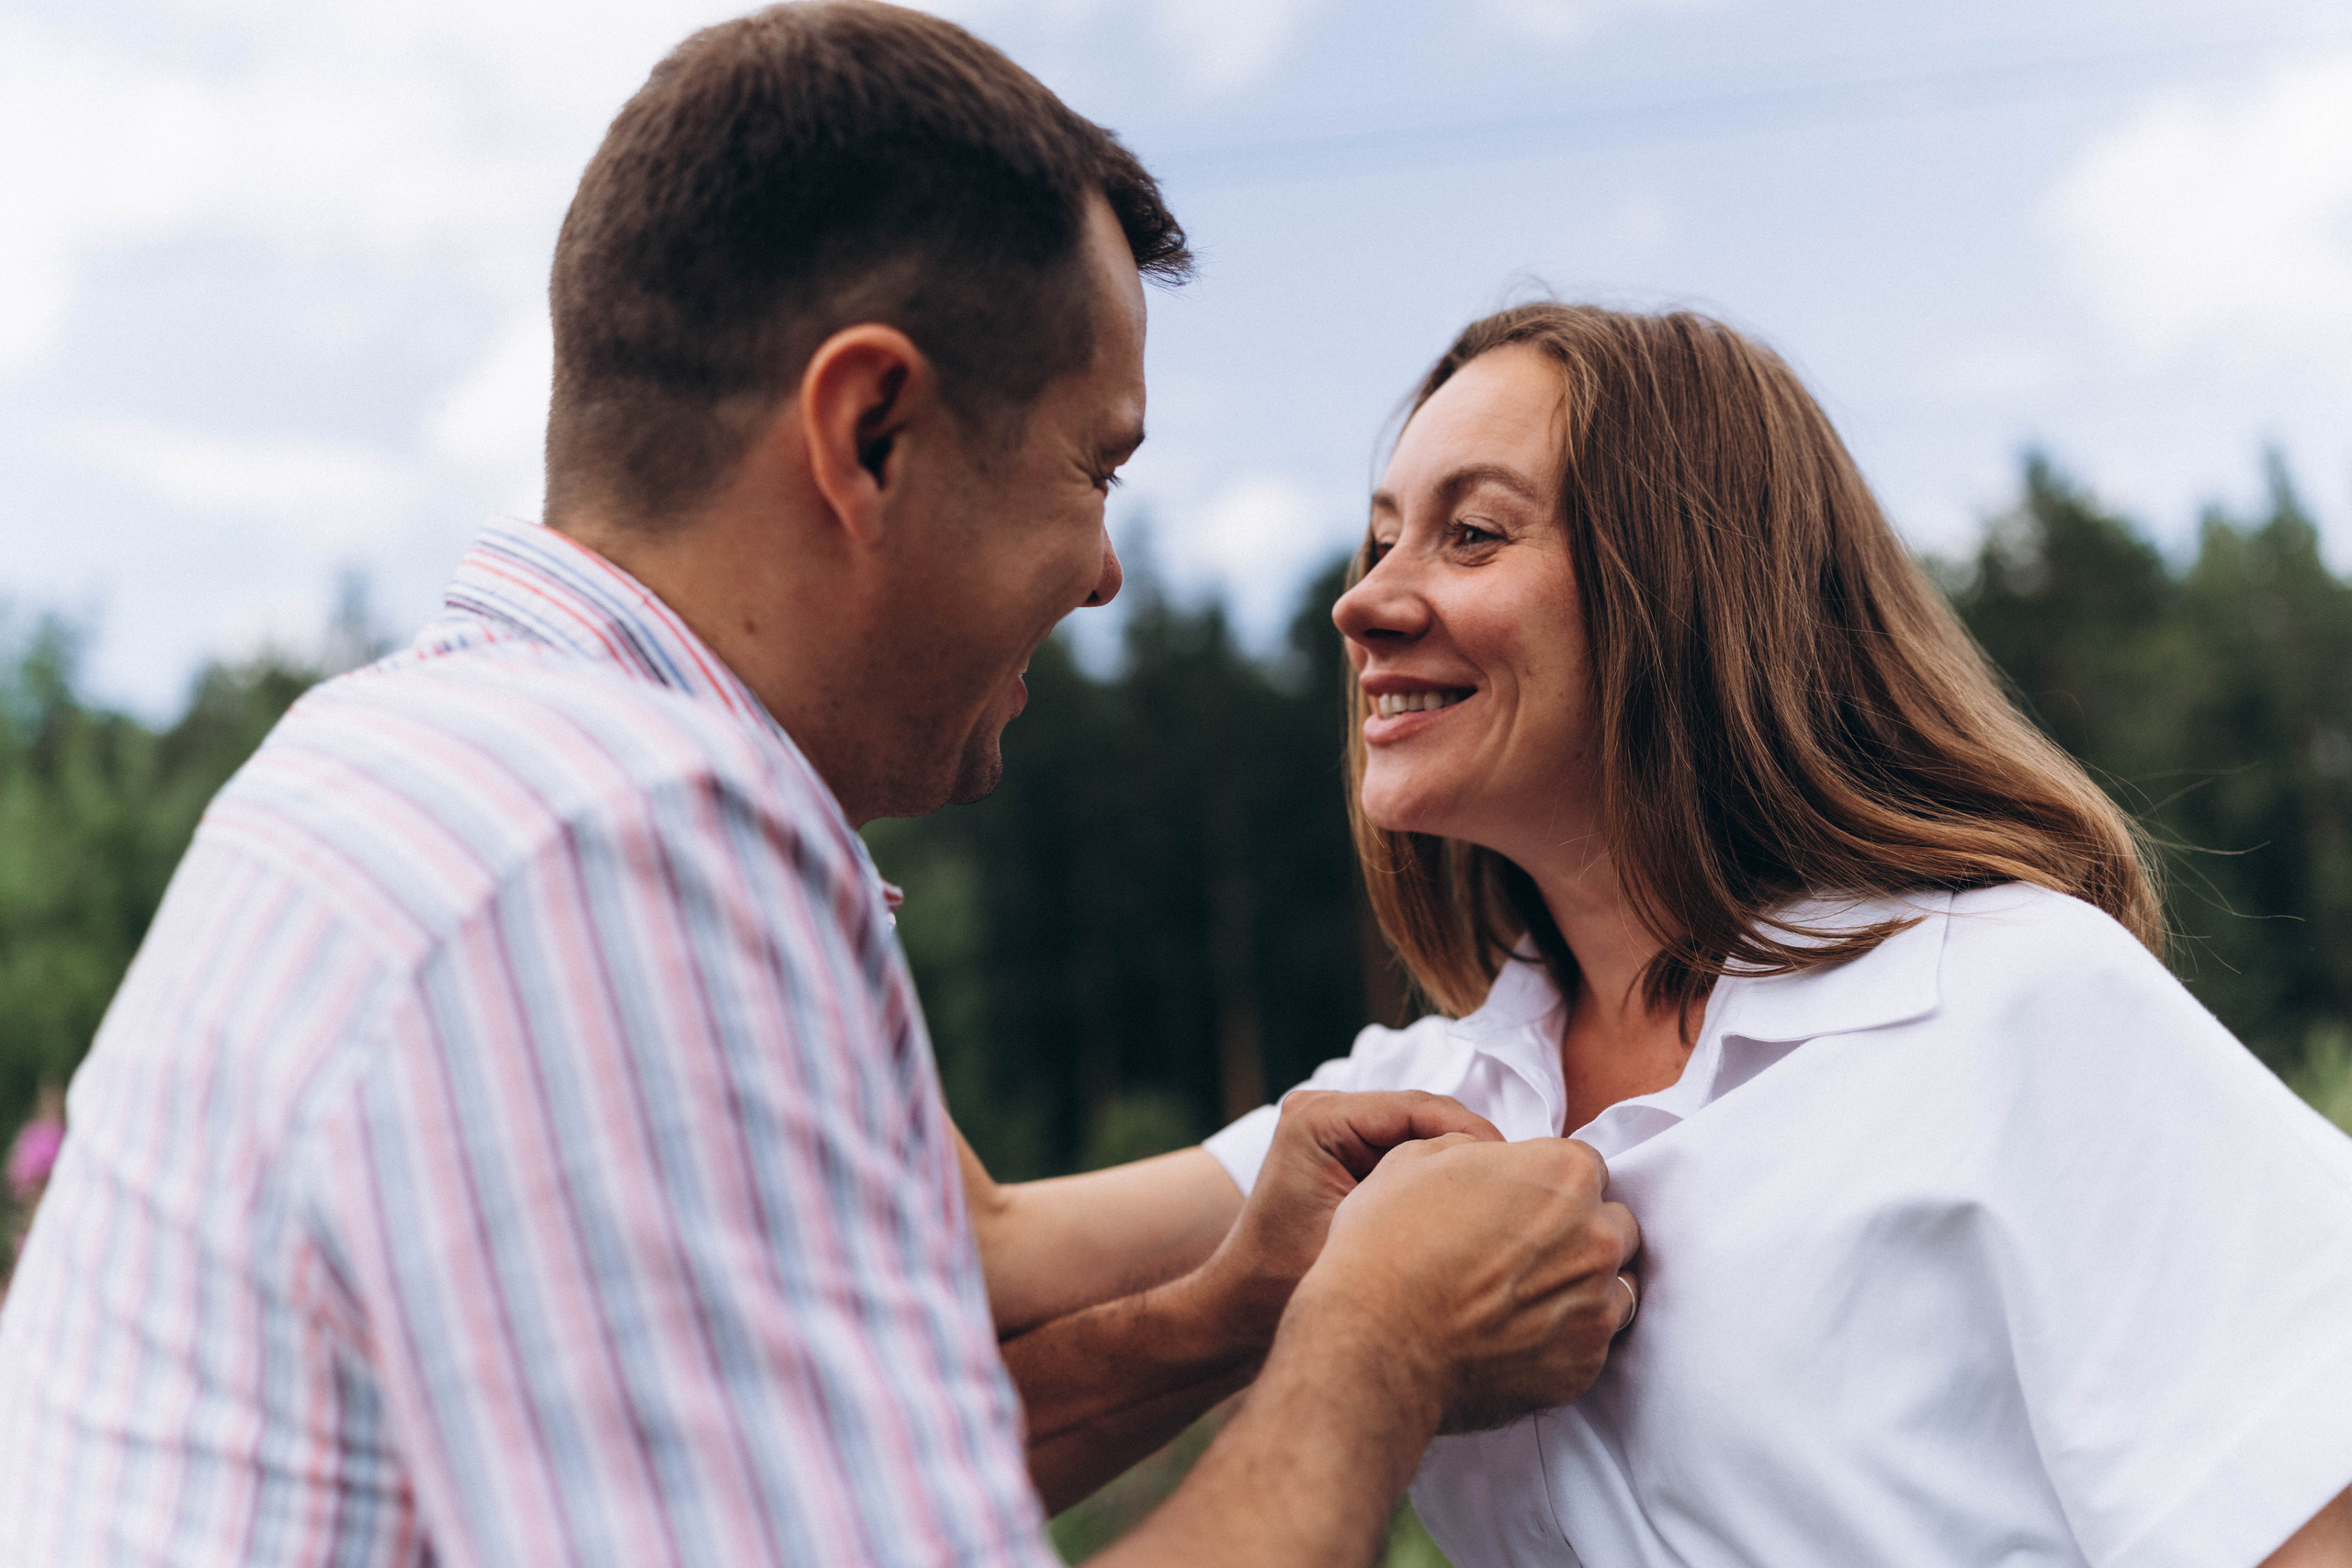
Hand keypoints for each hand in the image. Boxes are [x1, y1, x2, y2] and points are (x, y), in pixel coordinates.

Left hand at [1193, 1090, 1502, 1339]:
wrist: (1240, 1310)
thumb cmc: (1287, 1285)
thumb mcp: (1361, 1242)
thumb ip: (1420, 1203)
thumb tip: (1499, 1181)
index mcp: (1318, 1118)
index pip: (1419, 1108)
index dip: (1474, 1137)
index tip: (1518, 1174)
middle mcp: (1322, 1109)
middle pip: (1424, 1115)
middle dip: (1472, 1151)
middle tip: (1521, 1189)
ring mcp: (1332, 1126)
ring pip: (1420, 1133)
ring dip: (1459, 1164)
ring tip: (1505, 1199)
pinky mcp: (1342, 1149)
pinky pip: (1404, 1151)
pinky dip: (1435, 1176)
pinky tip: (1472, 1208)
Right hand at [1295, 1134, 1639, 1432]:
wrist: (1375, 1345)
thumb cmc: (1387, 1247)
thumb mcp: (1414, 1161)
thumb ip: (1472, 1150)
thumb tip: (1488, 1162)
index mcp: (1563, 1175)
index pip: (1585, 1168)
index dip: (1549, 1185)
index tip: (1521, 1204)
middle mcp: (1596, 1238)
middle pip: (1613, 1226)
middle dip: (1580, 1233)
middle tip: (1525, 1252)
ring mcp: (1595, 1307)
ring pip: (1614, 1288)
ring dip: (1582, 1287)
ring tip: (1524, 1299)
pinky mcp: (1583, 1366)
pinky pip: (1591, 1345)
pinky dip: (1564, 1340)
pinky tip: (1517, 1338)